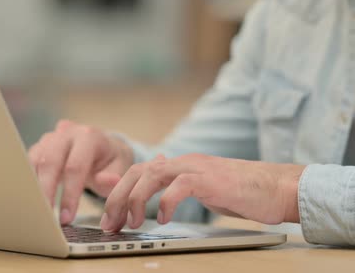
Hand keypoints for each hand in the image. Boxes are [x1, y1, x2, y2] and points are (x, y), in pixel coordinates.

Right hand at [28, 120, 133, 224]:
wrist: (103, 146)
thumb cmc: (111, 162)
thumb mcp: (120, 169)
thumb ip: (113, 178)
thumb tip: (107, 181)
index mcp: (89, 137)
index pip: (75, 167)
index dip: (69, 194)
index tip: (66, 218)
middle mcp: (68, 133)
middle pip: (50, 161)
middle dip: (46, 192)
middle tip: (46, 217)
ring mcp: (51, 137)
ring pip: (35, 160)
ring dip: (34, 187)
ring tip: (38, 211)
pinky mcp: (40, 146)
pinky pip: (27, 162)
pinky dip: (28, 182)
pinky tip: (32, 200)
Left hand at [101, 153, 305, 231]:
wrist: (277, 188)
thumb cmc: (242, 192)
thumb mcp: (202, 187)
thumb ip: (179, 184)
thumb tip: (159, 182)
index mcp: (179, 165)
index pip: (138, 172)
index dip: (118, 192)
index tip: (109, 217)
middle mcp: (184, 162)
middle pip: (138, 171)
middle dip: (118, 197)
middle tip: (110, 223)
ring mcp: (197, 168)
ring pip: (153, 174)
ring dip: (136, 199)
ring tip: (131, 222)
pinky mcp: (211, 180)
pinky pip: (180, 186)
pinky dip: (166, 202)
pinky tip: (163, 219)